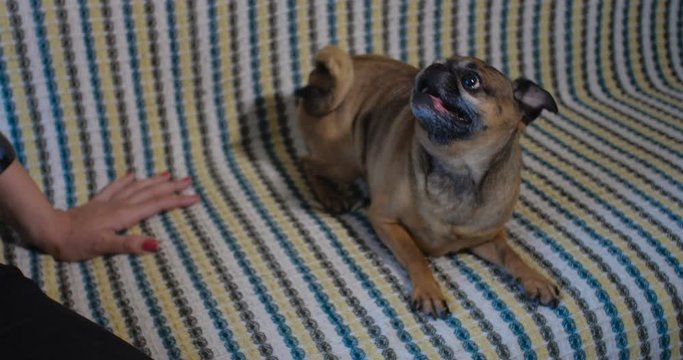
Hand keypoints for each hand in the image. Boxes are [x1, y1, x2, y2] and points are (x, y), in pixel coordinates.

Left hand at [36, 173, 199, 260]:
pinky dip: (127, 180)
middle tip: (189, 180)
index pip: (157, 205)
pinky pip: (116, 188)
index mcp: (125, 215)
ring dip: (154, 181)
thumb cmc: (77, 242)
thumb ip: (130, 244)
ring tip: (169, 174)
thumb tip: (156, 244)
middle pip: (150, 193)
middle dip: (171, 187)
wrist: (50, 232)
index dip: (177, 201)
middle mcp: (120, 205)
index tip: (195, 197)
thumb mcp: (104, 247)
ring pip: (137, 188)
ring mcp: (109, 203)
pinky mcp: (98, 204)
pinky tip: (133, 174)